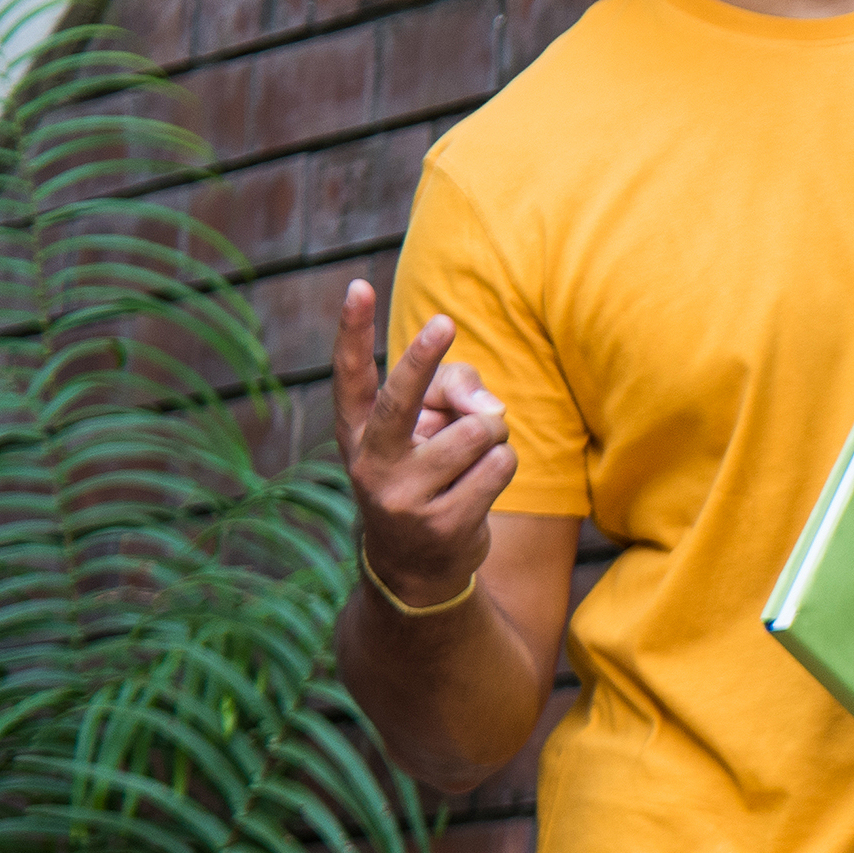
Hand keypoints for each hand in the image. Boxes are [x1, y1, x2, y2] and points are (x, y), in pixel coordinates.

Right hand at [332, 280, 512, 605]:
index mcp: (358, 434)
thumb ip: (455, 393)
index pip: (350, 376)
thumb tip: (487, 408)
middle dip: (424, 358)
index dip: (351, 331)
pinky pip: (500, 463)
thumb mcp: (431, 429)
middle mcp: (370, 463)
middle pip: (403, 399)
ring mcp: (402, 497)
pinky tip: (479, 489)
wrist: (417, 566)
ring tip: (473, 460)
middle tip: (444, 322)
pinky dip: (503, 465)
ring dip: (493, 436)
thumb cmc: (430, 473)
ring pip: (478, 430)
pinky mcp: (442, 522)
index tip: (356, 285)